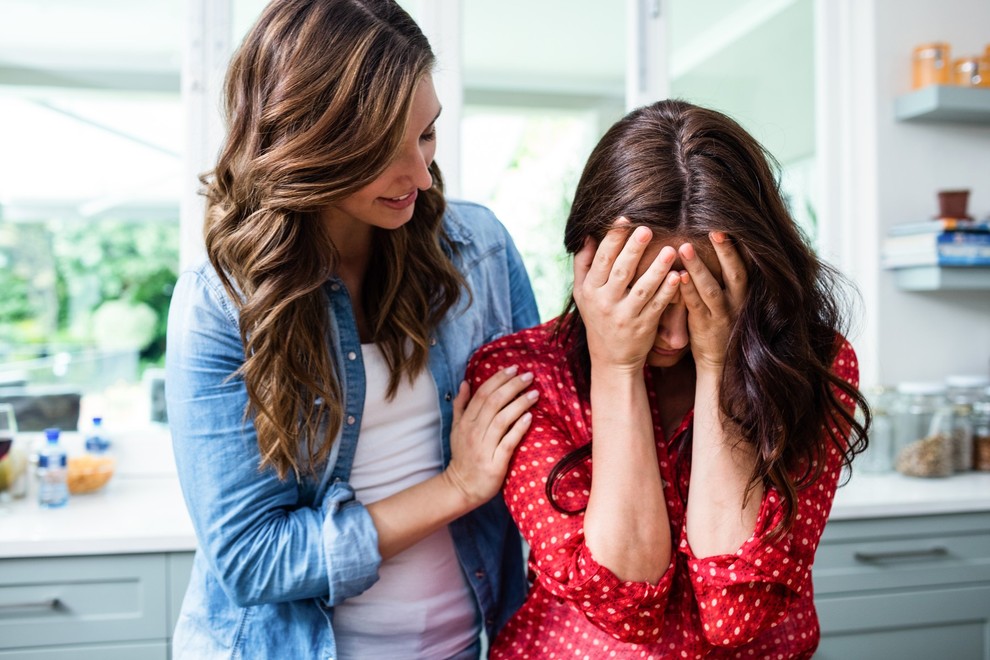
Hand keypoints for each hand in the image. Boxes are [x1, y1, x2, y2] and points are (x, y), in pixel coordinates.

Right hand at [445, 366, 537, 506]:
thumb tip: (465, 382)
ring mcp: (484, 447)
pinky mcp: (495, 463)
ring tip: (534, 393)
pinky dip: (518, 428)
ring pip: (502, 419)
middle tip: (528, 376)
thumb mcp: (456, 429)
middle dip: (512, 386)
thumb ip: (460, 405)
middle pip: (493, 402)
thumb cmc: (463, 456)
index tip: (513, 368)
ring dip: (519, 404)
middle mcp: (474, 432)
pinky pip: (508, 442)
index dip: (498, 379)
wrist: (462, 487)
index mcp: (465, 422)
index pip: (482, 394)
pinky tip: (530, 418)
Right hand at [573, 220, 680, 373]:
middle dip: (634, 249)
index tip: (625, 219)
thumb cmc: (598, 318)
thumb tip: (586, 235)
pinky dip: (668, 292)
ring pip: (643, 288)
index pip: (601, 259)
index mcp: (589, 290)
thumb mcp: (581, 294)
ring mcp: (625, 316)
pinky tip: (679, 277)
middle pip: (621, 271)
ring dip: (657, 269)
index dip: (613, 239)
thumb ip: (583, 264)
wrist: (611, 360)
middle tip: (647, 229)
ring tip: (671, 250)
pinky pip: (657, 306)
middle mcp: (605, 302)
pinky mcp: (643, 327)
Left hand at [677, 232, 747, 372]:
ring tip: (685, 247)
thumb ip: (724, 276)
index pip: (744, 264)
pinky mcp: (705, 327)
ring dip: (699, 268)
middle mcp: (737, 302)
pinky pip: (696, 306)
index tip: (729, 222)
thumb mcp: (728, 298)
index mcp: (743, 292)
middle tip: (715, 228)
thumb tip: (719, 244)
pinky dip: (687, 291)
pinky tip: (678, 276)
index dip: (738, 245)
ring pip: (711, 289)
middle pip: (735, 272)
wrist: (719, 362)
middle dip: (725, 251)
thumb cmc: (720, 323)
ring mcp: (722, 315)